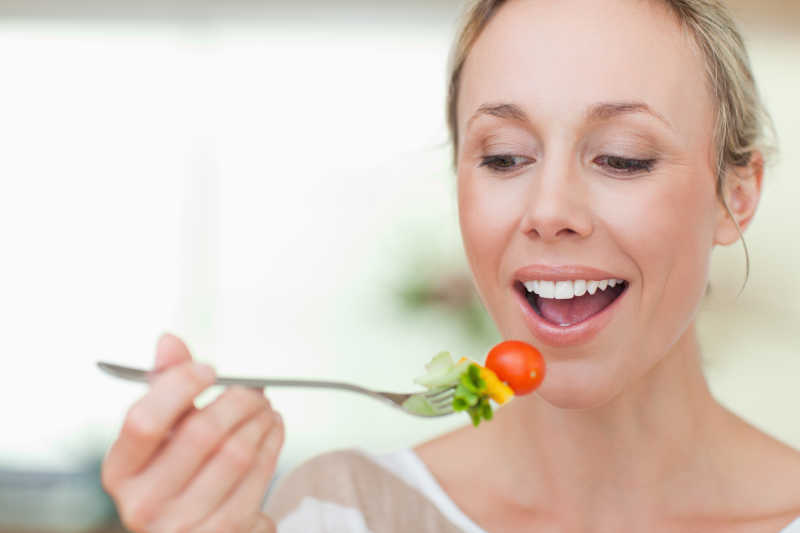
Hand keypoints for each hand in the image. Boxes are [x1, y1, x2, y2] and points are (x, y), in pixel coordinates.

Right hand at [101, 333, 284, 531]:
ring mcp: (182, 525)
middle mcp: (142, 504)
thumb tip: (169, 341)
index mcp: (120, 471)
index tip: (209, 369)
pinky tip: (272, 430)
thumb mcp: (163, 434)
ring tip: (265, 408)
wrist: (195, 531)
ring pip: (236, 453)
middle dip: (238, 401)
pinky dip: (272, 444)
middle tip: (254, 389)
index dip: (180, 386)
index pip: (144, 420)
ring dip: (260, 421)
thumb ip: (165, 386)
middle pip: (201, 434)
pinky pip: (257, 477)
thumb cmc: (177, 473)